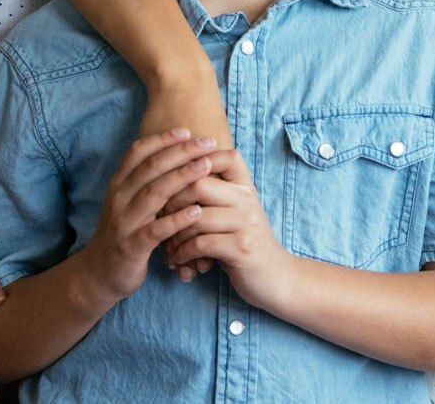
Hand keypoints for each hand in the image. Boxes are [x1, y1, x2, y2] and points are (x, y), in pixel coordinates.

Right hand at [83, 129, 219, 301]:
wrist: (98, 273)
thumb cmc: (123, 233)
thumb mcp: (128, 203)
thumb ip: (145, 183)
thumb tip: (175, 156)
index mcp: (118, 185)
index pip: (138, 152)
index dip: (162, 139)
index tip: (187, 130)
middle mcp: (119, 198)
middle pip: (151, 167)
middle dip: (180, 152)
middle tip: (207, 142)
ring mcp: (124, 222)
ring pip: (154, 193)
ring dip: (182, 177)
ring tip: (206, 166)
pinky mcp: (132, 246)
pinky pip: (156, 230)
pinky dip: (176, 219)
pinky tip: (196, 212)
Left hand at [162, 168, 293, 309]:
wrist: (276, 278)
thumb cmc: (244, 241)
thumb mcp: (236, 212)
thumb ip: (215, 194)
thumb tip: (172, 176)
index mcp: (244, 187)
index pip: (225, 156)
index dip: (197, 158)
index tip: (173, 176)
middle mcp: (246, 200)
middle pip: (198, 183)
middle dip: (170, 200)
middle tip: (158, 217)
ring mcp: (245, 223)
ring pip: (194, 216)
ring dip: (172, 234)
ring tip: (166, 246)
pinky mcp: (240, 249)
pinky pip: (199, 244)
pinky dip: (182, 252)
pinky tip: (177, 259)